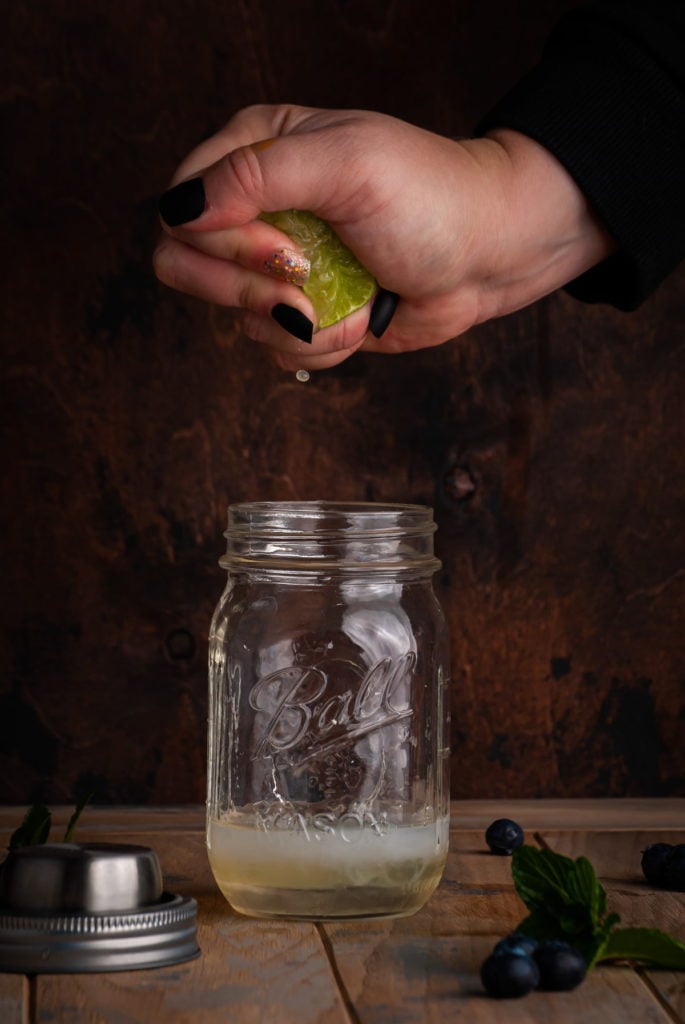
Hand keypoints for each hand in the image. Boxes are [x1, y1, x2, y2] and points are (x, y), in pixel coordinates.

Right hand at [153, 105, 613, 370]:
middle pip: (185, 265)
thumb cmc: (429, 196)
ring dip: (298, 323)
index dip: (220, 239)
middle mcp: (256, 208)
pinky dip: (320, 346)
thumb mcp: (346, 164)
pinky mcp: (303, 312)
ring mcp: (278, 266)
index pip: (182, 206)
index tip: (287, 247)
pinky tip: (361, 319)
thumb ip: (257, 175)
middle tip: (303, 282)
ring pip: (232, 317)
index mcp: (255, 152)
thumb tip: (179, 211)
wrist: (490, 253)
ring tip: (352, 301)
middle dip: (246, 290)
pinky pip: (274, 348)